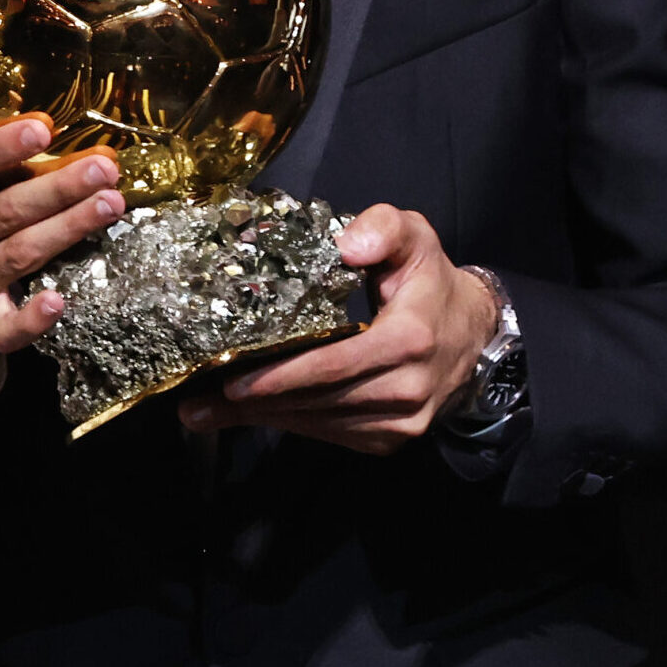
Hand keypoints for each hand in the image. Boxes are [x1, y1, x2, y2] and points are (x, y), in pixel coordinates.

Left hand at [178, 204, 495, 454]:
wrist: (472, 333)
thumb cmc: (429, 281)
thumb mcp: (415, 238)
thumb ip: (383, 227)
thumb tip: (347, 246)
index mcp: (409, 339)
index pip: (336, 364)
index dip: (282, 377)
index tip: (232, 382)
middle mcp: (406, 389)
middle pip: (318, 400)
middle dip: (253, 405)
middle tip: (194, 405)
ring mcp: (401, 421)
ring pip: (320, 423)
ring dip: (261, 419)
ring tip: (203, 413)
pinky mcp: (390, 439)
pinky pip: (331, 433)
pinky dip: (289, 423)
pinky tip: (249, 414)